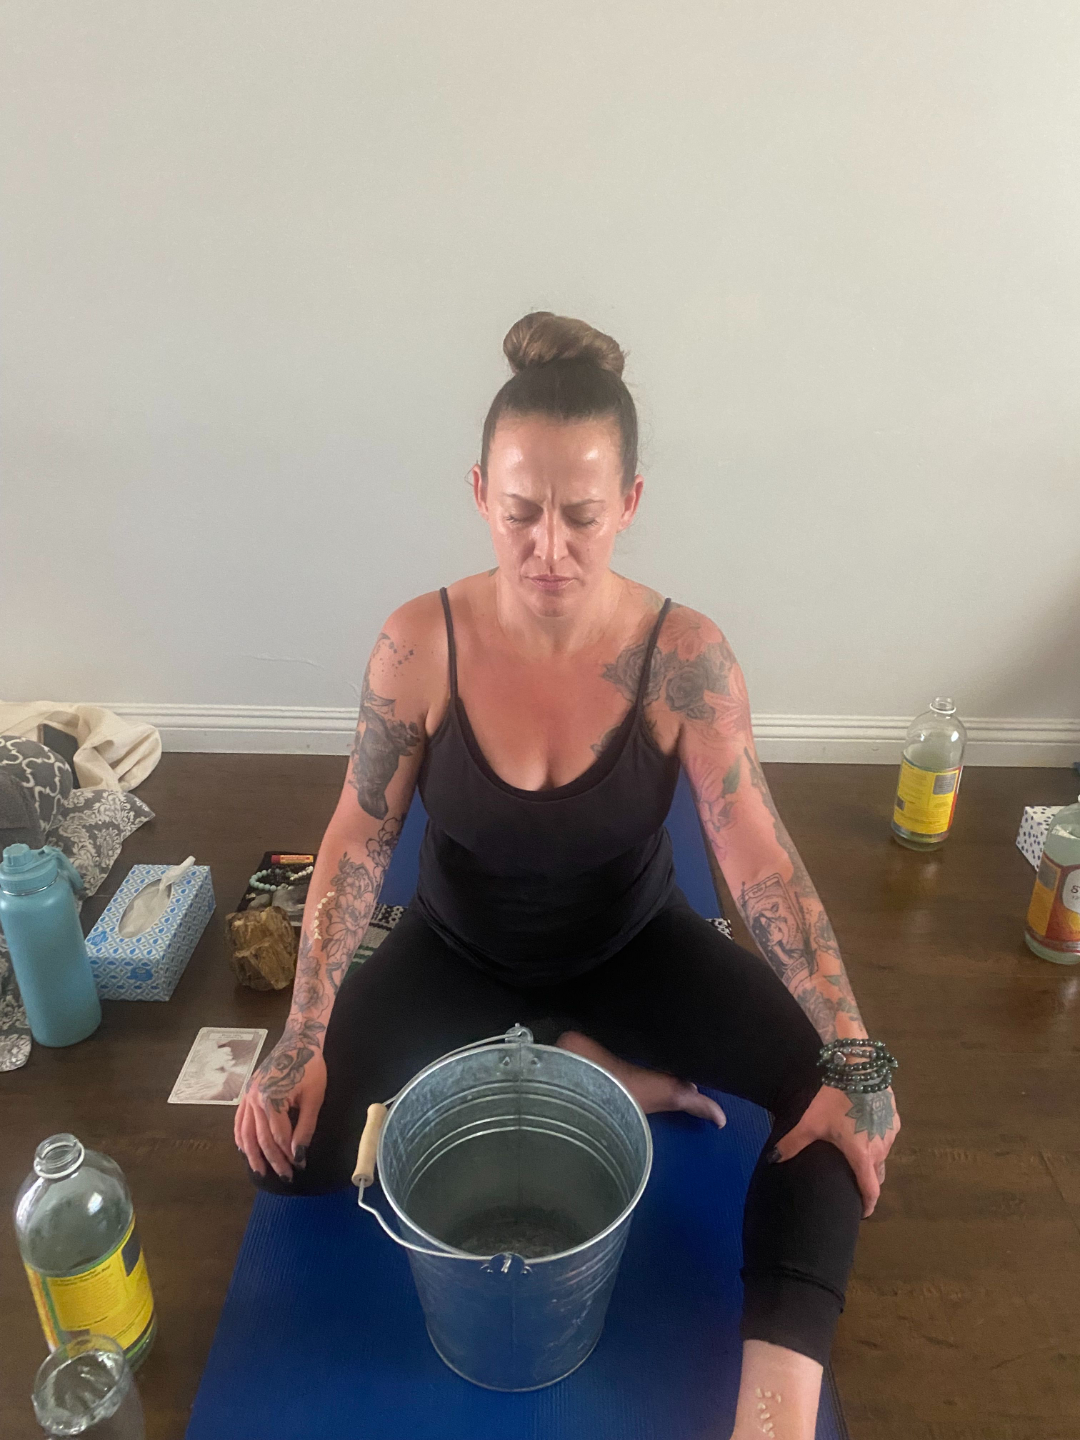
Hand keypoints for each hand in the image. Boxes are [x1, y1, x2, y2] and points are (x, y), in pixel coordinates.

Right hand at [234, 1028, 326, 1180]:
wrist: (298, 1042)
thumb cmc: (311, 1067)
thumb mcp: (314, 1099)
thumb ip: (305, 1128)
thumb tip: (298, 1155)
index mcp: (272, 1099)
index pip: (279, 1136)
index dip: (289, 1154)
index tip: (299, 1167)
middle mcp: (255, 1099)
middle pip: (261, 1138)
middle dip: (273, 1160)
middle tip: (285, 1176)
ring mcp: (247, 1096)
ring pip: (246, 1133)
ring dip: (252, 1155)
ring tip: (260, 1172)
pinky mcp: (246, 1093)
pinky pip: (239, 1120)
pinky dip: (241, 1137)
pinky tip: (245, 1150)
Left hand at [770, 1084, 899, 1217]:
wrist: (857, 1068)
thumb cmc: (833, 1099)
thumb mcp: (810, 1123)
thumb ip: (792, 1144)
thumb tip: (773, 1160)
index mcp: (863, 1155)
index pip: (871, 1190)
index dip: (867, 1205)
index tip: (861, 1213)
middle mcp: (882, 1148)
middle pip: (877, 1174)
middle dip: (867, 1183)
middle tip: (853, 1184)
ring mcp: (891, 1133)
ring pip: (884, 1156)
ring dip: (873, 1161)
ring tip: (857, 1159)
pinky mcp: (895, 1118)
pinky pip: (888, 1138)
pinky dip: (878, 1141)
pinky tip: (866, 1134)